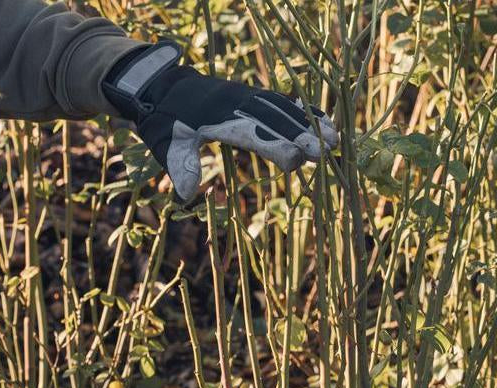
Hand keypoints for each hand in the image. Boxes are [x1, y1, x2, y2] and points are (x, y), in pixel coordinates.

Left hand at [103, 42, 337, 200]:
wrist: (162, 87)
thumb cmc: (165, 121)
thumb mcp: (166, 143)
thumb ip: (179, 165)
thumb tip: (184, 193)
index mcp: (216, 118)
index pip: (251, 133)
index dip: (274, 145)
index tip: (297, 160)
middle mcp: (236, 104)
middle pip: (273, 119)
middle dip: (301, 133)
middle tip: (327, 150)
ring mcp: (246, 96)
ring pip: (282, 108)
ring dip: (309, 122)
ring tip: (334, 139)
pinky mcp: (252, 95)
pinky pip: (281, 101)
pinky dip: (304, 110)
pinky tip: (324, 121)